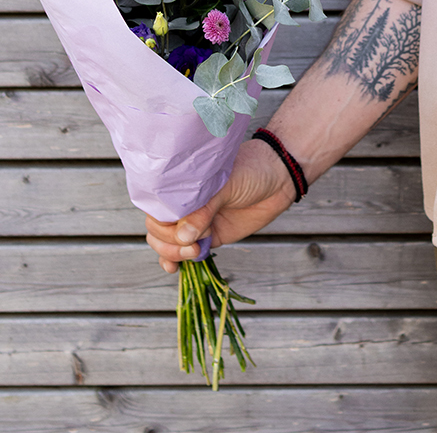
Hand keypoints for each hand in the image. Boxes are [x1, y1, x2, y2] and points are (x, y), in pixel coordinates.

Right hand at [145, 139, 294, 272]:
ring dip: (174, 254)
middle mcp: (186, 204)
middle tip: (193, 244)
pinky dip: (175, 261)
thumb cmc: (251, 169)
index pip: (157, 208)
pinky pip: (185, 252)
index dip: (162, 223)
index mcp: (184, 184)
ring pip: (168, 244)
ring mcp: (197, 222)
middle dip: (169, 242)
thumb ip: (204, 210)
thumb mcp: (225, 184)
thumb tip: (183, 236)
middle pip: (158, 229)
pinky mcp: (210, 237)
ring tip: (194, 252)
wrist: (279, 178)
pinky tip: (174, 267)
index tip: (179, 230)